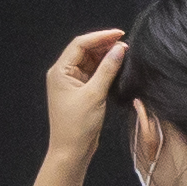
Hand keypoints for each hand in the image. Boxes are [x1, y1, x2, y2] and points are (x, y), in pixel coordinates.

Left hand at [39, 29, 124, 162]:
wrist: (71, 151)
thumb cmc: (78, 125)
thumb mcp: (94, 94)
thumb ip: (108, 69)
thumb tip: (120, 48)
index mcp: (60, 70)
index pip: (80, 44)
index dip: (100, 36)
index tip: (120, 34)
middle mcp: (64, 73)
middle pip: (85, 51)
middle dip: (105, 46)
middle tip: (126, 45)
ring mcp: (72, 83)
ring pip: (91, 62)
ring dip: (106, 57)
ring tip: (125, 54)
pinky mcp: (81, 92)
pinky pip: (94, 74)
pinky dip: (105, 69)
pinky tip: (118, 66)